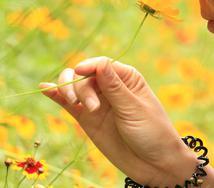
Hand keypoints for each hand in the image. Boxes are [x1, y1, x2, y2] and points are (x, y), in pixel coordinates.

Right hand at [40, 56, 197, 185]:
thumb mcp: (134, 109)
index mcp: (127, 79)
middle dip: (82, 87)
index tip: (80, 72)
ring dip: (69, 91)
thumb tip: (100, 62)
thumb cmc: (152, 132)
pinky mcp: (88, 119)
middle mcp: (110, 87)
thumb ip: (114, 87)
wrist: (153, 163)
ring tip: (79, 106)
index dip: (89, 66)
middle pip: (85, 75)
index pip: (102, 64)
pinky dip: (57, 96)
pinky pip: (69, 104)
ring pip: (75, 87)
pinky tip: (46, 89)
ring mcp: (98, 103)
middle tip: (93, 108)